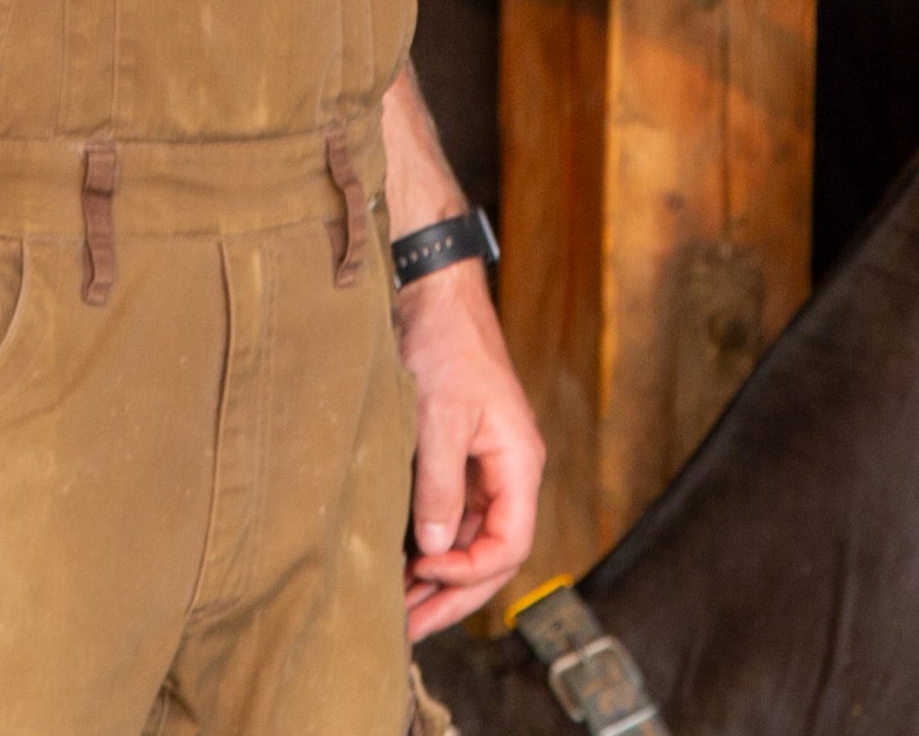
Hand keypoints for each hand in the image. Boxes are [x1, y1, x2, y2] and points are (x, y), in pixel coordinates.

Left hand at [398, 255, 541, 637]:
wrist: (433, 290)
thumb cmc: (445, 343)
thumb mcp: (438, 416)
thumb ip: (439, 485)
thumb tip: (437, 550)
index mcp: (518, 462)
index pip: (510, 545)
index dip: (469, 572)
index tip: (423, 571)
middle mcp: (508, 471)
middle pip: (493, 554)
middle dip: (453, 595)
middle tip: (407, 627)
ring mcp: (485, 466)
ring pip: (473, 540)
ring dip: (440, 577)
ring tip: (400, 609)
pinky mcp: (460, 456)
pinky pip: (455, 516)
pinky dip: (433, 546)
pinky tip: (402, 564)